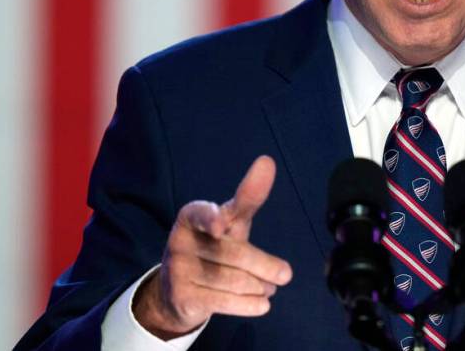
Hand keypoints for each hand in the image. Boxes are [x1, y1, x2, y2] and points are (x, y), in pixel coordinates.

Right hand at [133, 155, 292, 338]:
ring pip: (233, 280)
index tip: (221, 225)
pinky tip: (262, 304)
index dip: (211, 218)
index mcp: (191, 215)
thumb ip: (249, 196)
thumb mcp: (231, 222)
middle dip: (264, 266)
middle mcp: (180, 240)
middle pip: (234, 253)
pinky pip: (224, 302)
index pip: (203, 213)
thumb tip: (267, 161)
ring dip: (259, 286)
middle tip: (286, 275)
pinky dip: (248, 304)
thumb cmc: (213, 246)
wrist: (178, 291)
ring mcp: (178, 269)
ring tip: (269, 287)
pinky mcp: (182, 296)